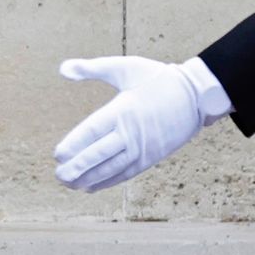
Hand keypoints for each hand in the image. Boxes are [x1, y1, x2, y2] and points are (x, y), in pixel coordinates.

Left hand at [53, 53, 222, 193]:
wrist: (197, 95)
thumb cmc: (157, 78)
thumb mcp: (124, 67)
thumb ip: (91, 68)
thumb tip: (62, 68)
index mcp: (123, 109)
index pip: (94, 130)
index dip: (75, 144)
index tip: (57, 154)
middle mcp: (132, 132)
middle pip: (100, 153)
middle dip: (78, 167)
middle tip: (59, 175)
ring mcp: (143, 147)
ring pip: (112, 167)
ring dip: (90, 178)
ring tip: (70, 184)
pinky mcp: (151, 157)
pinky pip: (126, 173)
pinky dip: (108, 181)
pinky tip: (90, 187)